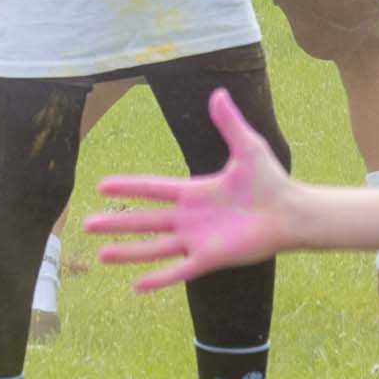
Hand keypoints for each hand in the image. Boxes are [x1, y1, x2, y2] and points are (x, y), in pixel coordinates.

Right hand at [84, 97, 305, 284]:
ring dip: (128, 252)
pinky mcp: (210, 258)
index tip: (101, 185)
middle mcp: (189, 218)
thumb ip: (229, 122)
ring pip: (154, 248)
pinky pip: (178, 271)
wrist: (291, 212)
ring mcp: (197, 240)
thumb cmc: (271, 180)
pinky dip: (158, 279)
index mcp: (193, 192)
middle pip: (144, 220)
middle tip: (87, 224)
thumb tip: (217, 92)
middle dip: (116, 223)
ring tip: (101, 256)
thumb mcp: (247, 146)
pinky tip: (135, 287)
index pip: (152, 188)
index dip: (127, 186)